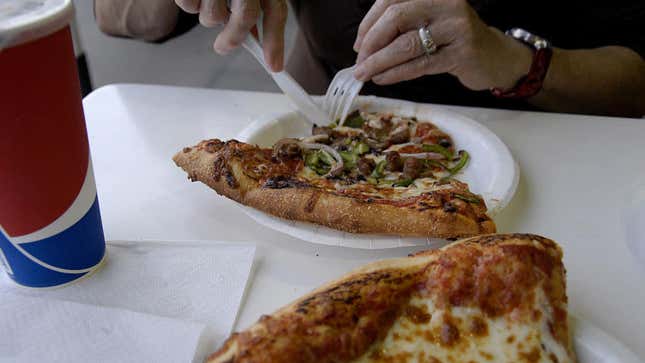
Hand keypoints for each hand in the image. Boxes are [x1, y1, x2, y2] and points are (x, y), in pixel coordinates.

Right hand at [175, 0, 287, 70]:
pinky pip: (189, 5)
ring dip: (208, 17)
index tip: (274, 66)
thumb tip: (255, 42)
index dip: (275, 41)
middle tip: (223, 48)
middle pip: (245, 17)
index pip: (276, 11)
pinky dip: (188, 4)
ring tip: (208, 1)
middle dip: (234, 38)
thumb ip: (250, 9)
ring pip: (213, 16)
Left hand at [353, 0, 532, 90]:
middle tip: (359, 62)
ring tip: (365, 73)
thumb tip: (362, 46)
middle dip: (371, 42)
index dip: (369, 22)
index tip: (358, 44)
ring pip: (406, 44)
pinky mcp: (461, 53)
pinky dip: (396, 73)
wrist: (494, 56)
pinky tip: (383, 79)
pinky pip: (419, 64)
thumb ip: (400, 27)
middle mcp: (446, 3)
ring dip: (379, 62)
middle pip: (396, 17)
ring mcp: (456, 27)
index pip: (391, 0)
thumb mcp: (428, 23)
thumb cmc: (452, 40)